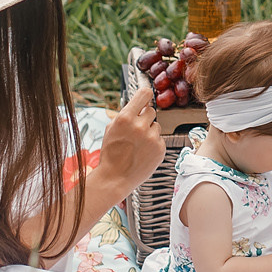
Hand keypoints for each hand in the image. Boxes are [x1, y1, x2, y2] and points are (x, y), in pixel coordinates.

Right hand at [91, 82, 165, 202]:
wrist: (115, 178)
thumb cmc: (111, 153)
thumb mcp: (111, 129)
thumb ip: (125, 114)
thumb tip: (138, 104)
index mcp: (125, 118)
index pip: (144, 94)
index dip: (145, 95)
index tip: (146, 97)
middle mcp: (140, 126)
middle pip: (151, 111)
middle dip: (144, 118)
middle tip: (136, 130)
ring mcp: (152, 138)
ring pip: (156, 126)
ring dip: (149, 132)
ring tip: (137, 145)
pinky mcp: (160, 149)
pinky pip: (159, 139)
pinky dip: (153, 144)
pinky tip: (143, 152)